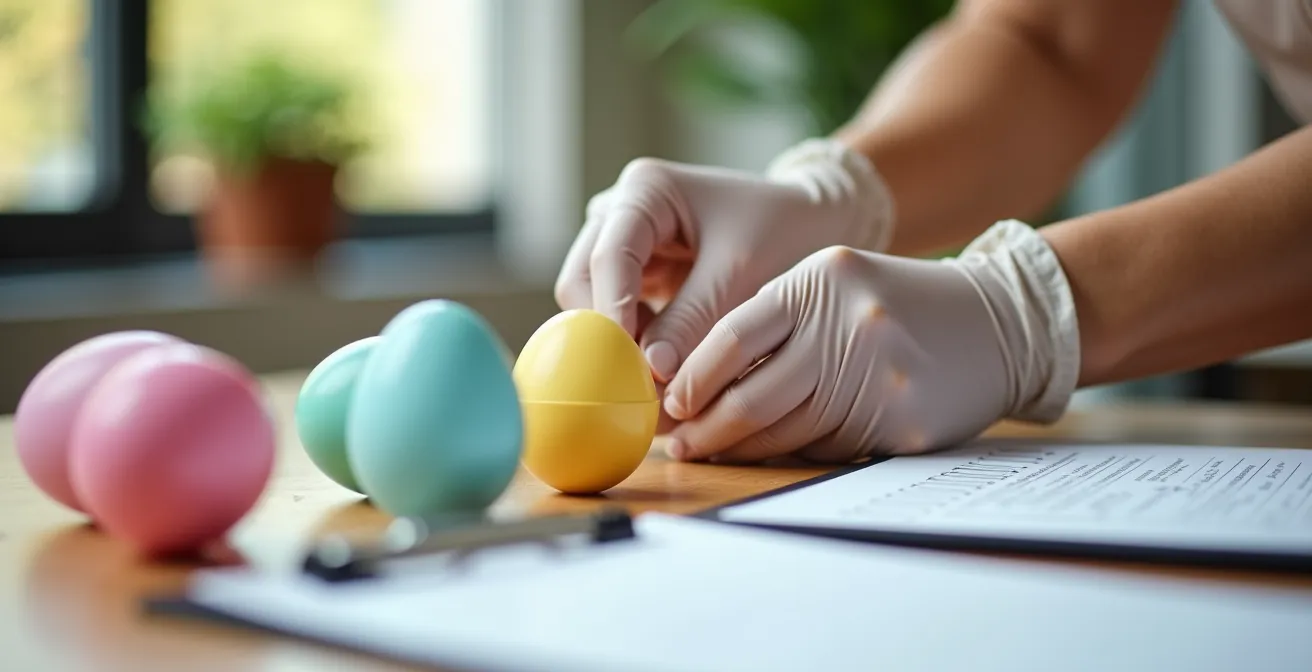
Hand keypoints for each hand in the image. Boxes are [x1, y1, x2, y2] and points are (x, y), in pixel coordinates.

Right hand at [554, 139, 894, 387]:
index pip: (610, 255)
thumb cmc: (785, 232)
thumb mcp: (742, 275)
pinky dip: (633, 341)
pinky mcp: (636, 272)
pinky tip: (664, 366)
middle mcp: (621, 210)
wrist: (814, 222)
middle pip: (582, 278)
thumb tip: (650, 372)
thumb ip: (692, 321)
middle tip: (641, 378)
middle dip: (606, 330)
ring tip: (659, 375)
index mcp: (646, 189)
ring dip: (617, 339)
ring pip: (591, 299)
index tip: (626, 362)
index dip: (611, 312)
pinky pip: (615, 312)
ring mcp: (624, 241)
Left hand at [661, 220, 1080, 462]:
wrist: (999, 322)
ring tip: (710, 452)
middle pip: (753, 394)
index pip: (736, 336)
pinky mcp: (902, 424)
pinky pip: (825, 449)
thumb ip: (776, 319)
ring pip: (785, 430)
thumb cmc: (899, 302)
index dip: (694, 377)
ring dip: (740, 448)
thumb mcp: (837, 282)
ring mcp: (879, 378)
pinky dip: (792, 453)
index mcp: (822, 281)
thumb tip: (697, 381)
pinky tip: (771, 453)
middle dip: (706, 427)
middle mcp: (850, 326)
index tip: (672, 402)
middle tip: (679, 443)